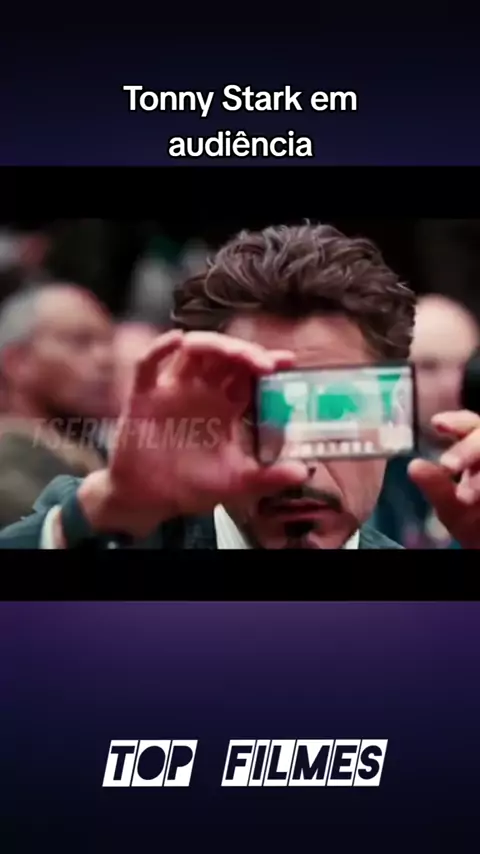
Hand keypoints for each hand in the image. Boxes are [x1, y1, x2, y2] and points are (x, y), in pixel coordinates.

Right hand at [79, 330, 307, 535]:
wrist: (150, 500)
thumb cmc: (191, 486)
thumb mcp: (236, 483)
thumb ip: (269, 477)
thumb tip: (304, 472)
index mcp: (225, 405)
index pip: (249, 373)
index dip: (267, 361)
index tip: (288, 361)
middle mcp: (201, 390)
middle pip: (225, 355)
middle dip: (245, 352)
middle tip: (264, 363)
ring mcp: (172, 390)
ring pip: (192, 351)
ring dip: (212, 344)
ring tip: (232, 352)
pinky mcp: (143, 396)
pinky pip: (148, 365)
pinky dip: (159, 348)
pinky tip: (176, 341)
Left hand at [408, 410, 479, 547]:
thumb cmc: (475, 523)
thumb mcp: (453, 507)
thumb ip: (436, 487)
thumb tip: (414, 466)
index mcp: (478, 452)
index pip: (470, 425)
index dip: (457, 421)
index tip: (438, 424)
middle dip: (469, 448)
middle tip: (448, 464)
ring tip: (464, 496)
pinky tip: (479, 502)